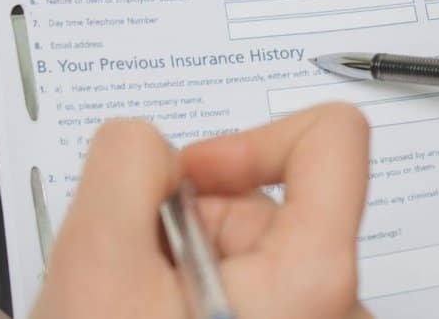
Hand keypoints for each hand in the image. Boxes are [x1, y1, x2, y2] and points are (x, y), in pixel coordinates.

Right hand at [33, 103, 372, 318]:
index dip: (250, 138)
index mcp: (315, 277)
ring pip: (256, 248)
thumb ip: (126, 163)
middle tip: (135, 266)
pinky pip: (257, 287)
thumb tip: (147, 143)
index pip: (334, 137)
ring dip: (188, 259)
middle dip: (192, 217)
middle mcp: (342, 306)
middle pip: (272, 199)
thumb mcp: (96, 264)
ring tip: (136, 306)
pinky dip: (203, 293)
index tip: (194, 172)